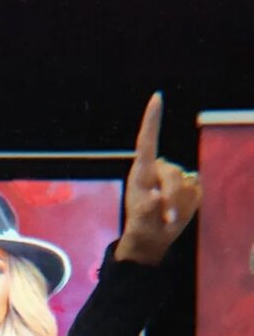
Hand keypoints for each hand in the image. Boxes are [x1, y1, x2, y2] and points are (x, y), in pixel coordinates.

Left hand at [116, 92, 200, 264]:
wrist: (153, 238)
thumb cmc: (141, 228)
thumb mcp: (139, 223)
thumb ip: (146, 210)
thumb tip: (154, 196)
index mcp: (141, 172)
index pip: (147, 142)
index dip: (152, 120)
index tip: (157, 97)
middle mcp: (159, 169)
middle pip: (173, 174)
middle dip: (172, 198)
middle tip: (168, 219)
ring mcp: (176, 176)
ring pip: (186, 184)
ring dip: (179, 206)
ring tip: (168, 219)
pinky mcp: (190, 184)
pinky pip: (196, 192)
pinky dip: (189, 206)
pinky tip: (177, 213)